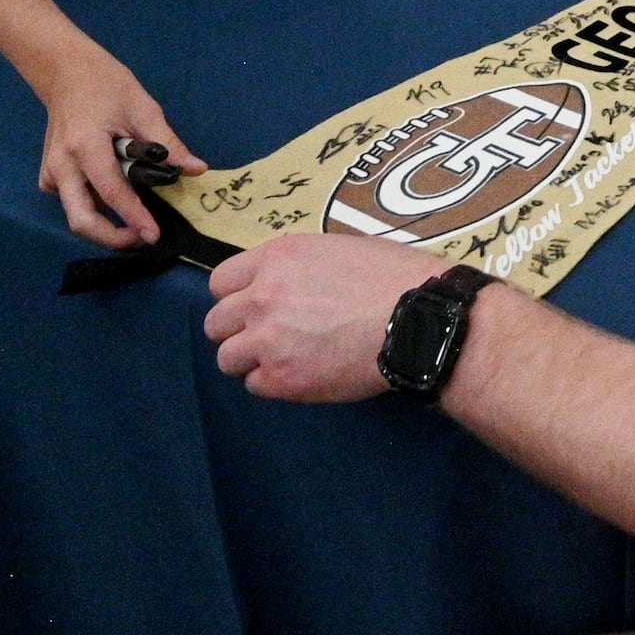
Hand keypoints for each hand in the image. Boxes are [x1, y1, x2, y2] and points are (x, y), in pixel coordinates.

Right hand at [32, 45, 199, 248]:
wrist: (66, 73)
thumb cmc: (107, 85)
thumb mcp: (143, 108)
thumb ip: (169, 143)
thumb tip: (197, 170)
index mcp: (84, 146)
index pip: (112, 192)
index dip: (134, 217)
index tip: (154, 236)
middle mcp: (61, 166)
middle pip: (81, 220)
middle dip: (112, 237)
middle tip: (143, 237)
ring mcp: (50, 174)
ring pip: (77, 214)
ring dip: (106, 223)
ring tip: (137, 213)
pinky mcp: (49, 178)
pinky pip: (74, 202)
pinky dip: (96, 206)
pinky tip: (116, 190)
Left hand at [205, 233, 451, 403]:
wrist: (418, 320)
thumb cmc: (392, 278)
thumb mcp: (339, 250)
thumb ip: (299, 268)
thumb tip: (288, 285)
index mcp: (278, 259)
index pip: (221, 282)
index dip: (237, 295)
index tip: (254, 305)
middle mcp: (262, 297)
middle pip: (216, 323)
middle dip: (238, 330)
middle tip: (268, 335)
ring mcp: (268, 340)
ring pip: (227, 358)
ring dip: (251, 359)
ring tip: (283, 358)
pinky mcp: (282, 378)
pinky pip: (255, 385)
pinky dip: (273, 382)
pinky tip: (302, 373)